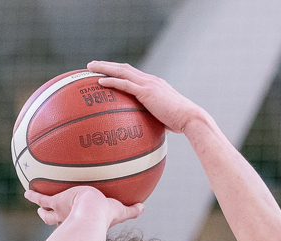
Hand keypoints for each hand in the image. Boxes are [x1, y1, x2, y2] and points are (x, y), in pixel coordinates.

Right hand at [24, 186, 143, 227]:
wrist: (91, 212)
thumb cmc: (104, 216)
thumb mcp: (119, 211)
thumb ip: (131, 210)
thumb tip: (145, 207)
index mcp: (78, 222)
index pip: (72, 223)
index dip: (69, 223)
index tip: (65, 224)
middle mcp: (66, 219)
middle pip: (54, 219)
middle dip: (49, 216)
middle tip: (43, 214)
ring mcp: (59, 210)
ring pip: (46, 209)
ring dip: (40, 206)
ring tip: (33, 201)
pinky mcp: (55, 202)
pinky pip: (41, 198)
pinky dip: (33, 195)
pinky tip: (26, 191)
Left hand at [87, 60, 206, 133]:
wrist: (190, 118)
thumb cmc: (180, 123)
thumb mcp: (164, 120)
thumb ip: (153, 121)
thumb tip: (147, 135)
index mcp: (153, 85)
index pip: (133, 74)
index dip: (118, 71)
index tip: (105, 72)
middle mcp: (150, 80)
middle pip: (124, 68)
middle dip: (107, 65)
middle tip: (91, 65)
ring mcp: (148, 84)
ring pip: (122, 71)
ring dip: (104, 68)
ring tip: (90, 68)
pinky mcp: (147, 92)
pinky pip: (125, 84)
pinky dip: (111, 81)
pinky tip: (99, 82)